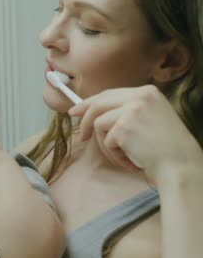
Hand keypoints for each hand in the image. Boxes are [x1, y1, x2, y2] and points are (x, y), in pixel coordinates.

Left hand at [68, 85, 200, 181]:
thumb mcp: (150, 119)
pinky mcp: (123, 126)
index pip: (110, 94)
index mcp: (148, 92)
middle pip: (99, 103)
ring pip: (99, 124)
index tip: (77, 110)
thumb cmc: (166, 148)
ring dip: (107, 145)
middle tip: (80, 135)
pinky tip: (131, 160)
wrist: (180, 166)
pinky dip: (114, 154)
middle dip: (84, 119)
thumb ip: (127, 112)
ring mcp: (131, 110)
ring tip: (124, 155)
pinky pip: (105, 141)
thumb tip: (95, 113)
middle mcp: (140, 96)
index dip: (90, 103)